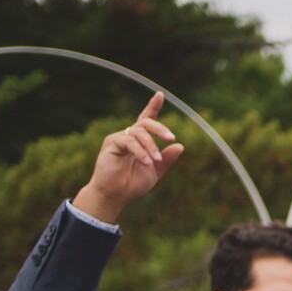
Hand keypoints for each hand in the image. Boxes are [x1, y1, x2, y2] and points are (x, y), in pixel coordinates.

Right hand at [72, 92, 183, 224]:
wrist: (115, 195)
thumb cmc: (132, 184)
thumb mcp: (155, 171)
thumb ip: (166, 159)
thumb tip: (180, 146)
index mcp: (140, 141)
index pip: (147, 119)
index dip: (153, 107)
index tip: (160, 95)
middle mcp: (129, 136)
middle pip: (146, 123)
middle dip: (160, 129)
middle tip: (171, 138)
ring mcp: (119, 138)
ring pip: (139, 133)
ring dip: (151, 146)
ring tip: (155, 161)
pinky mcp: (111, 143)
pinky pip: (129, 142)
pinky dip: (140, 151)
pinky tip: (146, 162)